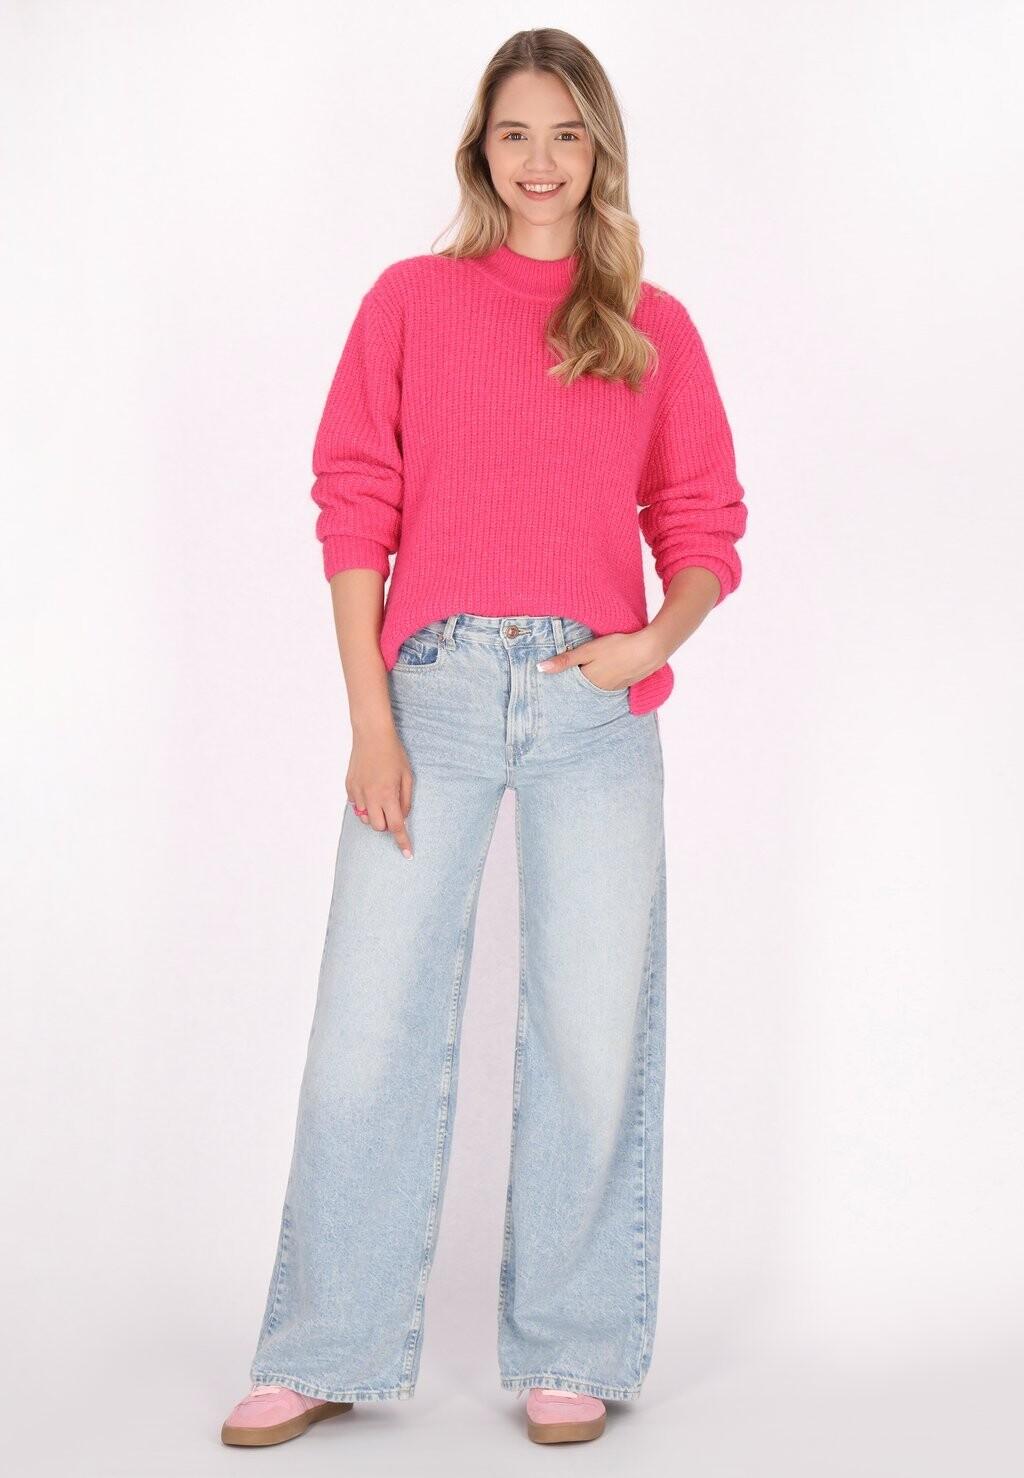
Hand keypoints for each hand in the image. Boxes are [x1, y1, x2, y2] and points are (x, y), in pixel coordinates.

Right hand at [346, 723, 415, 856]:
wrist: (371, 735)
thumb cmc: (393, 753)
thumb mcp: (407, 776)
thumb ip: (406, 800)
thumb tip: (402, 817)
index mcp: (388, 794)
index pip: (396, 826)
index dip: (402, 842)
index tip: (407, 854)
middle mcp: (371, 796)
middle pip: (378, 827)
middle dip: (386, 824)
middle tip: (392, 810)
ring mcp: (357, 792)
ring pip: (365, 818)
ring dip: (375, 815)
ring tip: (380, 796)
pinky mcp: (349, 787)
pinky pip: (356, 806)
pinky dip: (365, 805)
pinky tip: (370, 790)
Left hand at [536, 628, 666, 690]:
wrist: (649, 650)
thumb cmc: (617, 647)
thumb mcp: (587, 650)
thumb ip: (565, 660)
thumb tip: (540, 669)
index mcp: (589, 682)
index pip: (570, 685)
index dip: (562, 681)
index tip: (553, 680)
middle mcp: (601, 690)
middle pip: (583, 687)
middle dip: (576, 683)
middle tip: (568, 676)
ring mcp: (615, 688)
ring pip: (597, 686)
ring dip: (591, 681)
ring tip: (588, 672)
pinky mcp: (626, 683)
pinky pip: (610, 684)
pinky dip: (605, 679)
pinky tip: (607, 670)